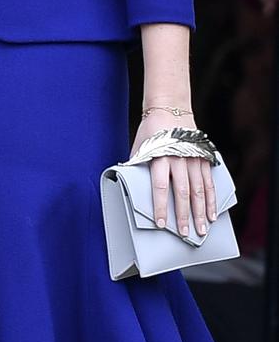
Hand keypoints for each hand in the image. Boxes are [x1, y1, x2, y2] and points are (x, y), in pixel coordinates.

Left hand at [129, 113, 216, 237]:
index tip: (161, 223)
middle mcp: (178, 157)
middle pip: (182, 191)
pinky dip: (211, 199)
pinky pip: (209, 182)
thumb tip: (128, 185)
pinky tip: (212, 214)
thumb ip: (138, 165)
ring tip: (201, 230)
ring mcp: (193, 157)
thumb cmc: (151, 129)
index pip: (160, 186)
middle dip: (184, 215)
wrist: (170, 107)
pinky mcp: (204, 157)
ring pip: (198, 189)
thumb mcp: (140, 145)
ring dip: (200, 212)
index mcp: (160, 155)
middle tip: (185, 234)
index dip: (160, 206)